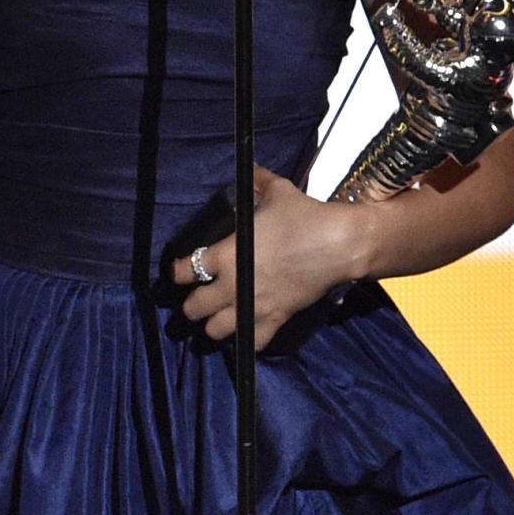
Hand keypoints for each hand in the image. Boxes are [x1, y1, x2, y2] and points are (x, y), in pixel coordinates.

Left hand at [170, 166, 360, 350]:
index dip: (176, 271)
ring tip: (213, 318)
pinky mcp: (275, 320)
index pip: (184, 271)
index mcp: (226, 254)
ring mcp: (253, 306)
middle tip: (194, 299)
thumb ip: (256, 180)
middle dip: (190, 305)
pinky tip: (243, 332)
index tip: (178, 271)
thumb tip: (249, 171)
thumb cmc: (302, 215)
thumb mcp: (275, 189)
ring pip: (215, 331)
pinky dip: (244, 340)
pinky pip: (251, 343)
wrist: (336, 244)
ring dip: (210, 325)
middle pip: (193, 308)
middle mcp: (232, 285)